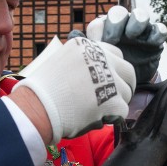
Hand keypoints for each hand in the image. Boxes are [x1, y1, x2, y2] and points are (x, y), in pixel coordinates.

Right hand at [15, 37, 135, 143]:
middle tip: (113, 99)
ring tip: (94, 111)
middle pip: (128, 72)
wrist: (38, 107)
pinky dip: (111, 118)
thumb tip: (97, 75)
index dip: (114, 70)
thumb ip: (83, 64)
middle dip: (123, 86)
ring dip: (115, 104)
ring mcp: (110, 79)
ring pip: (126, 94)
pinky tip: (94, 119)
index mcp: (88, 47)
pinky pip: (123, 112)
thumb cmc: (43, 91)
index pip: (116, 54)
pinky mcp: (114, 101)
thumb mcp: (62, 62)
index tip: (108, 81)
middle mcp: (102, 58)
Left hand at [86, 5, 166, 85]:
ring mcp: (140, 30)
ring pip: (140, 15)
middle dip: (116, 22)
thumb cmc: (111, 71)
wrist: (131, 83)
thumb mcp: (98, 63)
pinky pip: (159, 29)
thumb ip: (86, 49)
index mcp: (103, 32)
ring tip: (132, 34)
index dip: (99, 30)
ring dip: (137, 21)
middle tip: (113, 38)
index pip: (100, 23)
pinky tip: (153, 41)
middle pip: (118, 13)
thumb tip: (72, 34)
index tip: (99, 43)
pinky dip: (157, 32)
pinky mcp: (155, 38)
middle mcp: (121, 26)